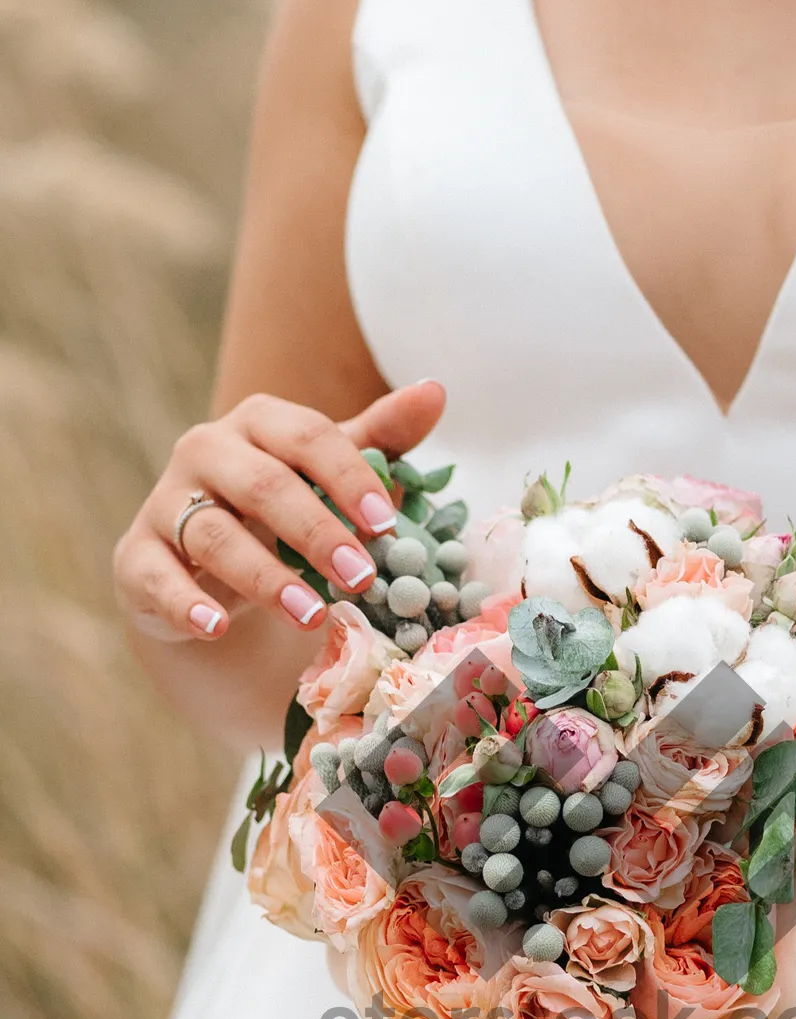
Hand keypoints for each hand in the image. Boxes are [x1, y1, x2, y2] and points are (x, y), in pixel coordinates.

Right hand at [113, 380, 444, 642]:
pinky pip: (158, 577)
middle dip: (316, 532)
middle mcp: (206, 451)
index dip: (349, 477)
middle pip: (263, 485)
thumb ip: (382, 440)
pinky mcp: (138, 556)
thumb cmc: (283, 511)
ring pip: (215, 536)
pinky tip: (216, 627)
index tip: (388, 523)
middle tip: (361, 577)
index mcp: (259, 423)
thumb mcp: (332, 476)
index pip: (307, 436)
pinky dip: (187, 604)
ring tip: (312, 617)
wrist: (207, 567)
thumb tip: (435, 391)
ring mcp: (168, 503)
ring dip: (267, 579)